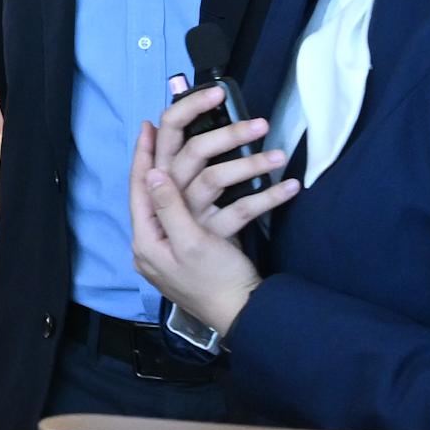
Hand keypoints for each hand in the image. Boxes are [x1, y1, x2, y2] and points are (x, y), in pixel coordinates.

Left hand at [129, 88, 297, 337]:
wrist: (245, 317)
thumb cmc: (211, 288)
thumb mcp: (189, 246)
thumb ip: (170, 208)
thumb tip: (152, 172)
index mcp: (149, 234)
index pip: (142, 182)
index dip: (144, 151)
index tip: (149, 122)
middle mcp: (167, 230)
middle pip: (180, 174)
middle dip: (207, 144)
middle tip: (217, 113)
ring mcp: (193, 233)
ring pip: (213, 187)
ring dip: (246, 169)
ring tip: (273, 150)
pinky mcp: (217, 238)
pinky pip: (236, 209)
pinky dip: (261, 197)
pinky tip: (287, 186)